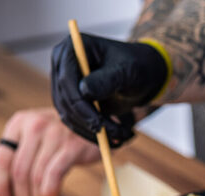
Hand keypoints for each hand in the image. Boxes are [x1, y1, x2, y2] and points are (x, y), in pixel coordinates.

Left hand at [0, 108, 99, 195]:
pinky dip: (50, 191)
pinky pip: (55, 173)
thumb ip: (23, 159)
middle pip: (19, 170)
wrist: (94, 122)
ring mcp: (53, 135)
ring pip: (36, 175)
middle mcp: (33, 126)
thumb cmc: (62, 136)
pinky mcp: (71, 146)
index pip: (2, 158)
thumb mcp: (37, 139)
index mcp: (18, 124)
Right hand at [50, 32, 167, 145]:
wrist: (142, 76)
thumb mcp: (127, 71)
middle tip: (114, 135)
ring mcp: (64, 84)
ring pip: (68, 115)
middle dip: (89, 122)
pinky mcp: (71, 100)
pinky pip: (75, 122)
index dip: (80, 104)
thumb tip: (84, 91)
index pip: (66, 80)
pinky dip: (92, 134)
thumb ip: (107, 80)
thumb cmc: (136, 67)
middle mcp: (62, 65)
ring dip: (92, 132)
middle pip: (65, 100)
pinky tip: (114, 138)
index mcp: (72, 48)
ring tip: (121, 135)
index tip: (98, 124)